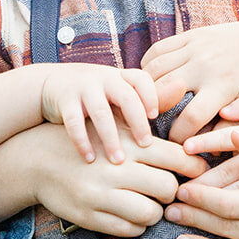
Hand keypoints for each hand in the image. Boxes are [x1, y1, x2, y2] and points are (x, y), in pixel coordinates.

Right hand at [0, 121, 208, 235]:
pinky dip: (136, 224)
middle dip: (173, 192)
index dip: (194, 167)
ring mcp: (101, 195)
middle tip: (168, 189)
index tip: (198, 171)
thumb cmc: (90, 138)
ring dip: (155, 211)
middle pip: (168, 188)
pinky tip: (130, 212)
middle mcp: (116, 169)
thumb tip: (187, 104)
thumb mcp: (118, 122)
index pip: (177, 158)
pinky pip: (128, 229)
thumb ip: (152, 117)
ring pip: (151, 214)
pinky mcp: (90, 216)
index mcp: (128, 142)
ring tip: (149, 202)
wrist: (38, 159)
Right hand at [39, 64, 158, 163]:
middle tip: (146, 146)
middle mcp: (105, 77)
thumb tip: (184, 90)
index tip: (155, 117)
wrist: (53, 85)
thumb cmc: (99, 95)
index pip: (142, 79)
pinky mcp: (64, 99)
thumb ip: (152, 95)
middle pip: (125, 96)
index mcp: (122, 76)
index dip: (151, 96)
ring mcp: (83, 87)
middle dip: (136, 121)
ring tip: (118, 161)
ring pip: (100, 111)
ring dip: (110, 137)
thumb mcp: (123, 93)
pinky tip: (89, 160)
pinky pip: (73, 121)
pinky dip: (82, 141)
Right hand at [142, 13, 238, 143]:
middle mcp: (206, 65)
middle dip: (151, 111)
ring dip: (144, 87)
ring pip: (155, 68)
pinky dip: (147, 65)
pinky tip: (146, 80)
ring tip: (141, 104)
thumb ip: (232, 125)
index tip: (174, 147)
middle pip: (164, 90)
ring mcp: (196, 47)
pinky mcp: (190, 35)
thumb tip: (207, 148)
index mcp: (223, 85)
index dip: (178, 137)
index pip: (191, 117)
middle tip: (147, 126)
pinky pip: (158, 48)